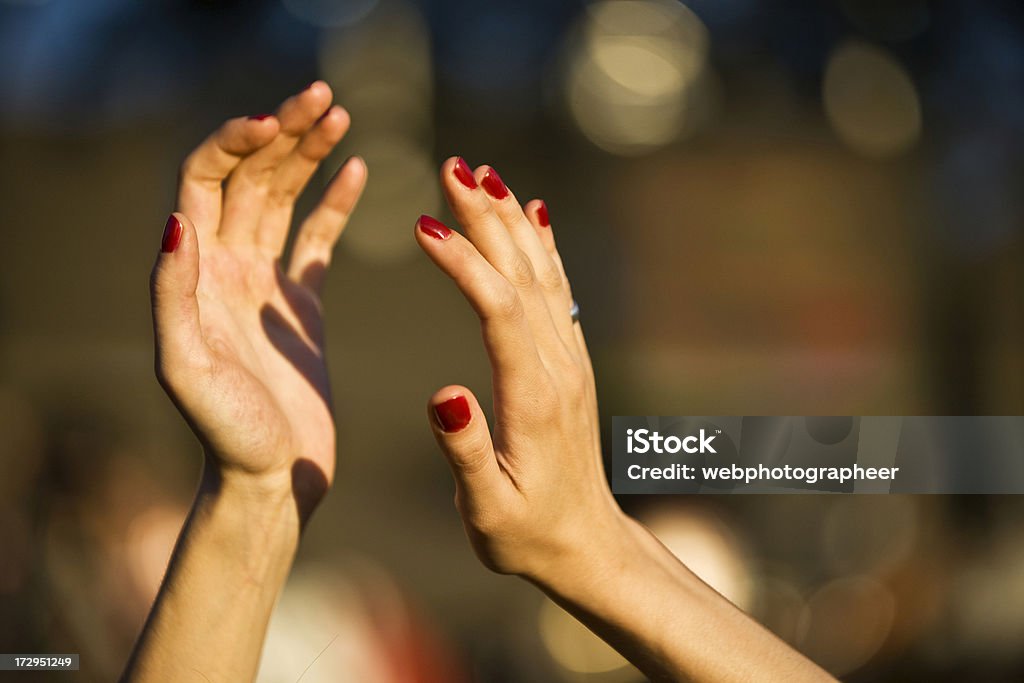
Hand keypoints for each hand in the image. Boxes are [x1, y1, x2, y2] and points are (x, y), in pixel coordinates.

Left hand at [150, 82, 365, 516]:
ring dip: (308, 155)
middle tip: (323, 97)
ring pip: (284, 198)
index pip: (206, 180)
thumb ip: (175, 293)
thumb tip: (176, 219)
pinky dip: (335, 202)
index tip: (279, 122)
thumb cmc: (229, 434)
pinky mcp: (301, 305)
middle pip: (249, 177)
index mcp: (197, 274)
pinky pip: (317, 239)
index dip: (237, 142)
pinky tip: (356, 169)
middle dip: (283, 131)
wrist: (274, 479)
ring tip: (340, 115)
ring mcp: (264, 283)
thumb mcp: (188, 368)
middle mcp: (225, 268)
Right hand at [415, 158, 626, 579]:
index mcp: (533, 397)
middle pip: (522, 275)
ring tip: (482, 175)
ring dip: (511, 220)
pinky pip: (557, 290)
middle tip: (453, 167)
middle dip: (486, 218)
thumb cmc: (527, 534)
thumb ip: (465, 453)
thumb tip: (442, 392)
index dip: (463, 263)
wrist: (588, 545)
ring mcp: (570, 360)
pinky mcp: (571, 362)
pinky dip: (542, 246)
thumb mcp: (488, 511)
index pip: (497, 310)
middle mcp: (558, 367)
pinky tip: (533, 214)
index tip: (424, 223)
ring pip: (541, 274)